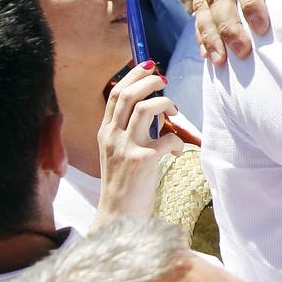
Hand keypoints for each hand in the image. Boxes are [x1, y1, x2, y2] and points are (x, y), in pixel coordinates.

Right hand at [93, 62, 181, 225]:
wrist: (119, 216)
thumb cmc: (125, 184)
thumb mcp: (119, 153)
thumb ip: (128, 132)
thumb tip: (149, 109)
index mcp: (105, 133)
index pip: (115, 95)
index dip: (133, 76)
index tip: (149, 66)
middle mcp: (111, 137)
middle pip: (126, 95)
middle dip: (148, 81)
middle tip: (164, 79)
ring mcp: (125, 148)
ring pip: (144, 109)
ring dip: (164, 103)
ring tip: (174, 111)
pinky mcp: (143, 161)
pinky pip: (166, 138)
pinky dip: (177, 141)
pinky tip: (177, 151)